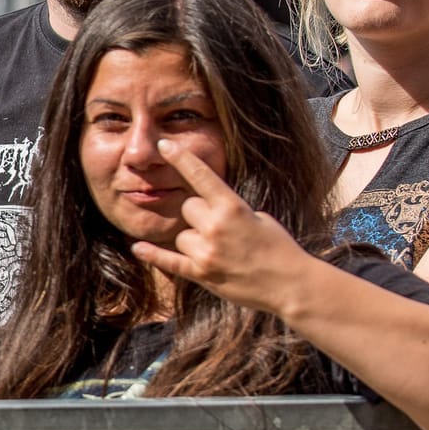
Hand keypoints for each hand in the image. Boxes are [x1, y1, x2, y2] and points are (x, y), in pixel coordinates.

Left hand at [128, 138, 316, 316]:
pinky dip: (153, 255)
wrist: (290, 284)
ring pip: (181, 235)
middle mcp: (215, 227)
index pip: (201, 176)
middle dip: (198, 214)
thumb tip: (207, 205)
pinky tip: (138, 248)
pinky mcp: (201, 274)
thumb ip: (229, 209)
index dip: (181, 158)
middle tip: (220, 228)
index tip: (164, 144)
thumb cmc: (279, 248)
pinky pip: (169, 261)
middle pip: (187, 207)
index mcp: (232, 207)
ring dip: (193, 239)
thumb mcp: (258, 218)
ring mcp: (206, 252)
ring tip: (219, 251)